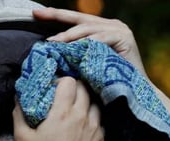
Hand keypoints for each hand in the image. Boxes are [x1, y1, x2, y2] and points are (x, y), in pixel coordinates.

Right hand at [13, 77, 103, 140]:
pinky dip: (92, 118)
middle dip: (73, 88)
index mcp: (63, 113)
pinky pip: (99, 121)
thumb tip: (19, 100)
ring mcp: (95, 130)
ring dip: (85, 102)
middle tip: (62, 98)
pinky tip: (82, 127)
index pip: (69, 81)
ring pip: (95, 104)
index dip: (60, 81)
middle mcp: (82, 117)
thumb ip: (19, 115)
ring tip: (73, 111)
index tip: (52, 90)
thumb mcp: (22, 139)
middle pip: (84, 89)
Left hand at [33, 7, 147, 76]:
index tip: (35, 13)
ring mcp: (119, 30)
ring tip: (53, 42)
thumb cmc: (107, 86)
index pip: (75, 20)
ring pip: (88, 28)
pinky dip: (86, 43)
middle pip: (79, 19)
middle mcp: (111, 26)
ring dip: (69, 35)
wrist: (133, 98)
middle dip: (57, 16)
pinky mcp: (125, 38)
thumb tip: (50, 51)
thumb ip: (74, 55)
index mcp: (102, 30)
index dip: (55, 16)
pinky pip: (101, 38)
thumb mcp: (86, 66)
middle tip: (38, 15)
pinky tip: (73, 48)